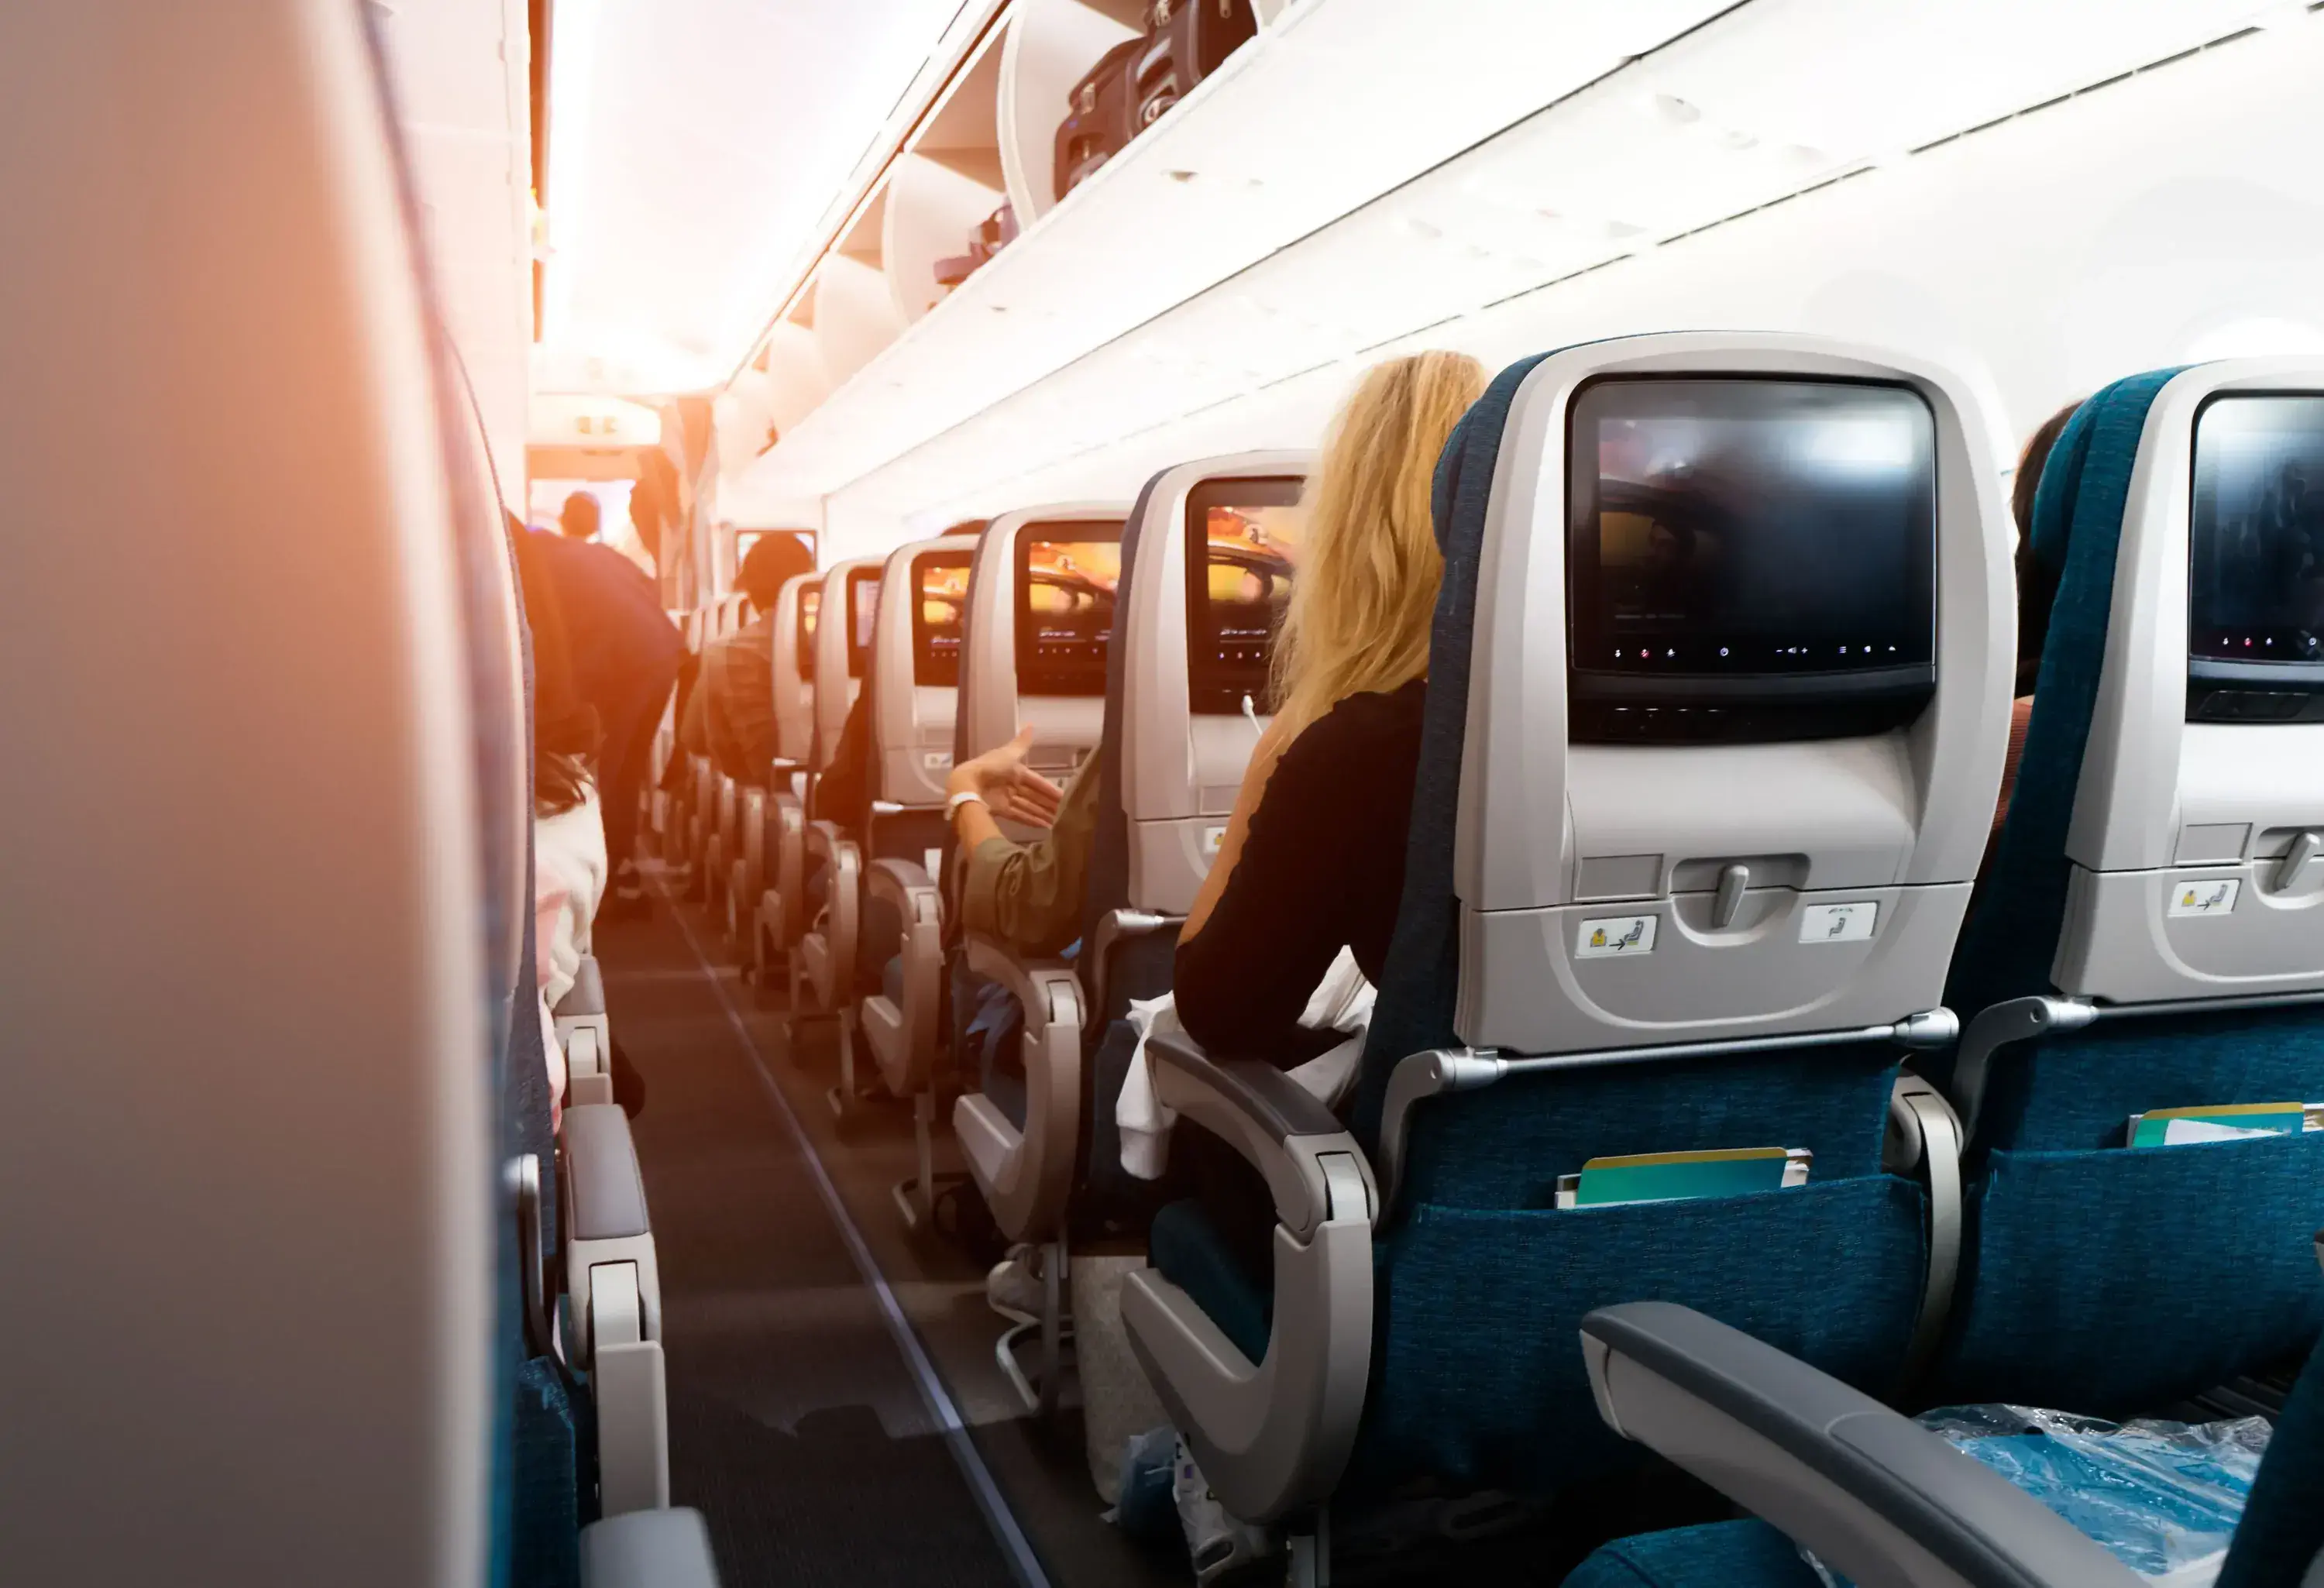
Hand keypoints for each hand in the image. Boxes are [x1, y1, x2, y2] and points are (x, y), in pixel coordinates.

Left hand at [947, 726, 1064, 827]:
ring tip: (1056, 823)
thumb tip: (1031, 724)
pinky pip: (1018, 815)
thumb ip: (1022, 743)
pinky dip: (1029, 820)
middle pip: (1033, 796)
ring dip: (1041, 814)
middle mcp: (1010, 784)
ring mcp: (1004, 798)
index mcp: (1013, 770)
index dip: (1049, 789)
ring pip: (1027, 806)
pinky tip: (1043, 826)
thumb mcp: (1009, 754)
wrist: (966, 785)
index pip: (1036, 781)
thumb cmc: (989, 768)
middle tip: (1064, 814)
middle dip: (1048, 804)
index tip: (1064, 798)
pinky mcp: (999, 810)